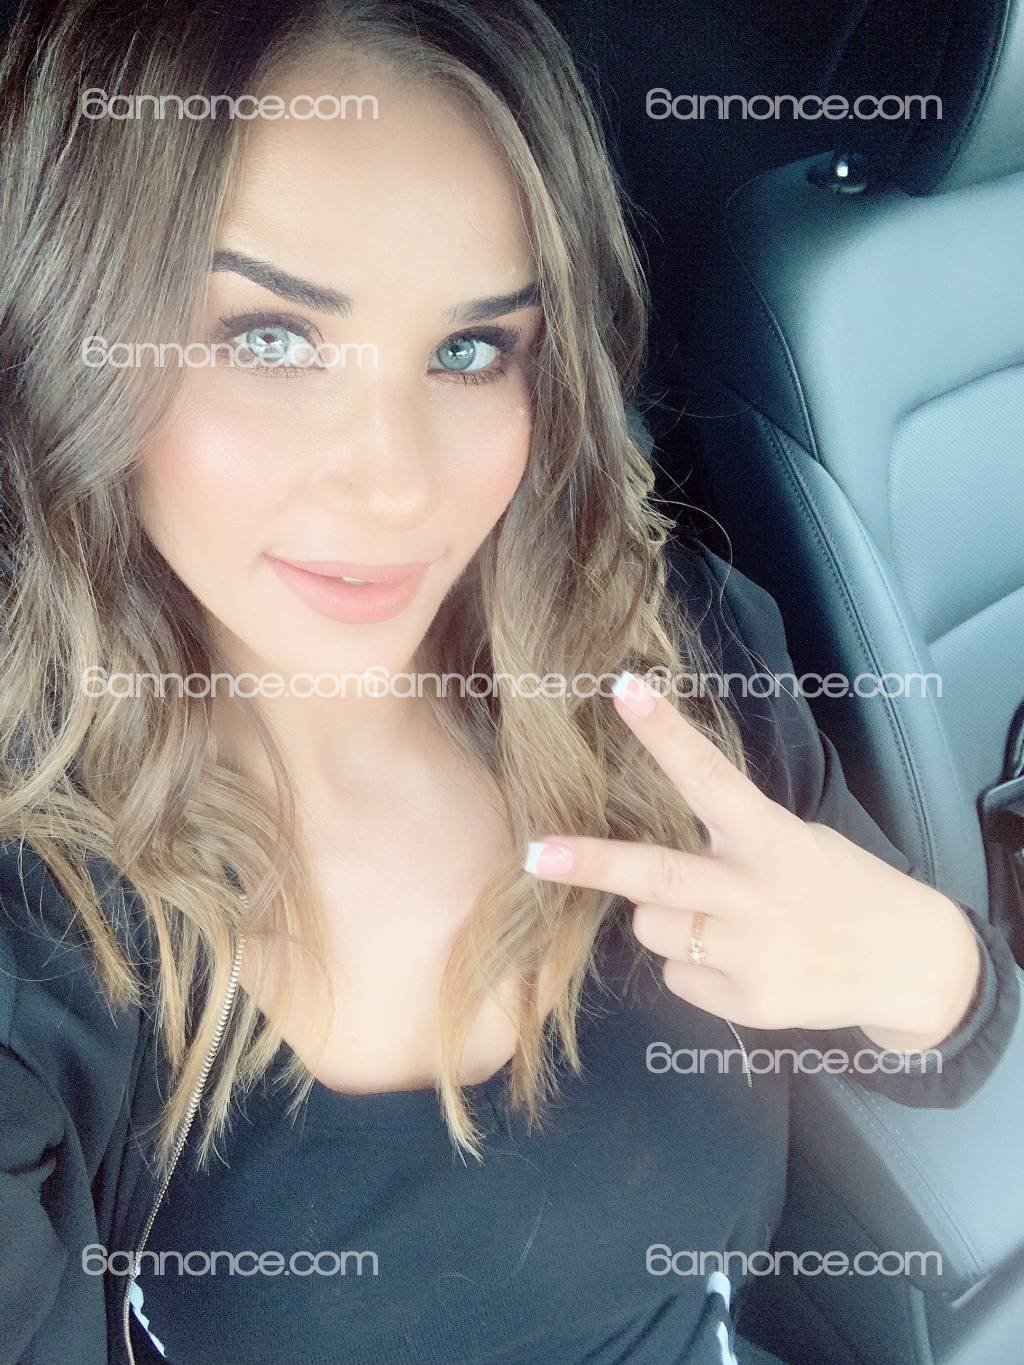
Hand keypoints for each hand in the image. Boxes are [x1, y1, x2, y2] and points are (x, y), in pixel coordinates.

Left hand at [522, 671, 980, 1050]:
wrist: (907, 964)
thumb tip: (643, 867)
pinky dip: (696, 968)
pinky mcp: (750, 1005)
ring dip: (665, 920)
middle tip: (537, 853)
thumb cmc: (834, 885)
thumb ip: (727, 846)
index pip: (709, 777)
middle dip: (592, 864)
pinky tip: (743, 961)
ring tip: (721, 920)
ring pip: (654, 929)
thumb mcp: (794, 842)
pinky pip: (678, 977)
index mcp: (770, 838)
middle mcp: (757, 896)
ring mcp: (753, 955)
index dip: (664, 735)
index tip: (622, 691)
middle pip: (659, 877)